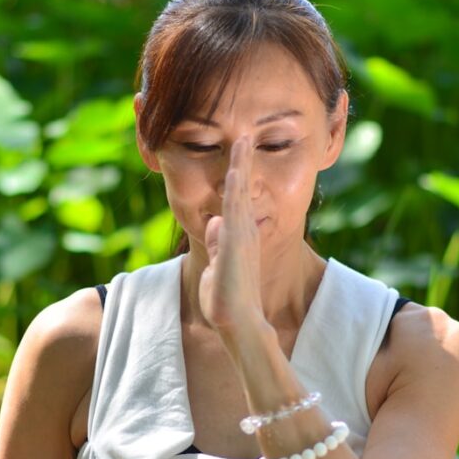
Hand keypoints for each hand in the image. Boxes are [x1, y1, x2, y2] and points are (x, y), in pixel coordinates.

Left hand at [199, 136, 263, 334]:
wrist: (235, 321)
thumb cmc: (225, 298)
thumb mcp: (217, 262)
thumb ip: (217, 241)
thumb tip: (215, 221)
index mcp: (240, 235)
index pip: (237, 199)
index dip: (237, 175)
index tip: (238, 153)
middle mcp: (244, 231)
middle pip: (242, 189)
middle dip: (243, 162)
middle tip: (244, 137)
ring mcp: (241, 235)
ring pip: (240, 193)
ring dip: (241, 167)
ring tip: (242, 141)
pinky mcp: (235, 241)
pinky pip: (235, 207)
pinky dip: (237, 186)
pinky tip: (236, 169)